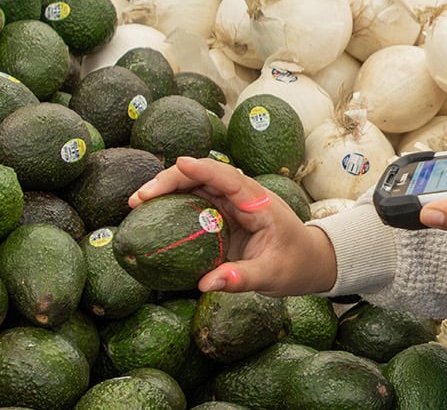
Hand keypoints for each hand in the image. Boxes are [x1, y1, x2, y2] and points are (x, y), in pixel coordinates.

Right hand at [129, 156, 337, 295]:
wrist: (309, 261)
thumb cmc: (294, 264)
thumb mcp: (271, 275)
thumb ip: (241, 278)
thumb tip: (206, 284)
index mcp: (259, 202)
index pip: (229, 177)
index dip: (203, 168)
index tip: (178, 163)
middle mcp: (243, 196)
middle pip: (205, 176)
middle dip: (171, 180)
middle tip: (139, 197)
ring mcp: (232, 204)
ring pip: (196, 186)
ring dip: (167, 189)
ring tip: (137, 203)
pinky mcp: (224, 215)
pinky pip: (195, 203)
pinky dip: (173, 204)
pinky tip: (150, 214)